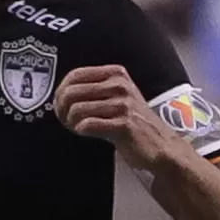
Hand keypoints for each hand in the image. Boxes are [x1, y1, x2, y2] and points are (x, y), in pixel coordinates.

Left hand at [53, 64, 179, 171]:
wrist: (159, 145)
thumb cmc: (132, 122)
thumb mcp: (115, 96)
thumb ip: (91, 89)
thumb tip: (60, 93)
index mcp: (116, 74)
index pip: (75, 75)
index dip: (61, 91)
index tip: (61, 104)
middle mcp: (120, 85)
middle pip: (71, 92)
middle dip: (62, 109)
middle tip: (67, 119)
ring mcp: (123, 104)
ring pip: (76, 109)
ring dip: (71, 122)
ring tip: (78, 127)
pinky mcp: (124, 124)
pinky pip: (87, 125)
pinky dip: (81, 130)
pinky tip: (87, 133)